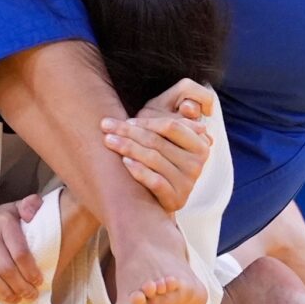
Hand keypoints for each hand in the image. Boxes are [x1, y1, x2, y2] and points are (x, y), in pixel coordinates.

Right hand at [0, 195, 43, 303]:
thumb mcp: (13, 209)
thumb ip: (30, 206)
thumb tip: (35, 210)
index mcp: (4, 220)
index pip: (20, 252)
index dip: (30, 271)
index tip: (37, 283)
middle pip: (5, 266)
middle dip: (19, 286)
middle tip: (28, 296)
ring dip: (2, 290)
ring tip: (12, 299)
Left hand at [100, 79, 214, 211]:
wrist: (157, 197)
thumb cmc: (159, 158)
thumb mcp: (167, 136)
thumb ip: (172, 120)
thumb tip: (186, 104)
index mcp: (198, 144)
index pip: (171, 126)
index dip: (146, 121)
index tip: (125, 120)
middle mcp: (197, 163)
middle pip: (157, 141)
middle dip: (128, 132)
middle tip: (105, 126)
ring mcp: (187, 182)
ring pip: (154, 159)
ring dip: (127, 147)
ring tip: (108, 140)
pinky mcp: (176, 199)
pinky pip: (155, 181)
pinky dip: (139, 170)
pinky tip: (125, 162)